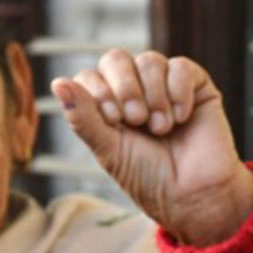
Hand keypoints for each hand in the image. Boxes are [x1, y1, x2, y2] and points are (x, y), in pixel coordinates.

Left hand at [51, 49, 252, 246]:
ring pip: (149, 61)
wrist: (193, 193)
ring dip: (154, 96)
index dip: (98, 91)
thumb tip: (57, 83)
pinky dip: (178, 92)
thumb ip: (83, 117)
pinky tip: (182, 118)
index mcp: (107, 105)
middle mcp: (134, 90)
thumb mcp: (108, 149)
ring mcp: (164, 86)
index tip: (113, 120)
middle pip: (116, 59)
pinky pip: (181, 67)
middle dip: (124, 88)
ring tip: (161, 128)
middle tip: (137, 120)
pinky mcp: (195, 86)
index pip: (90, 76)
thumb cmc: (148, 177)